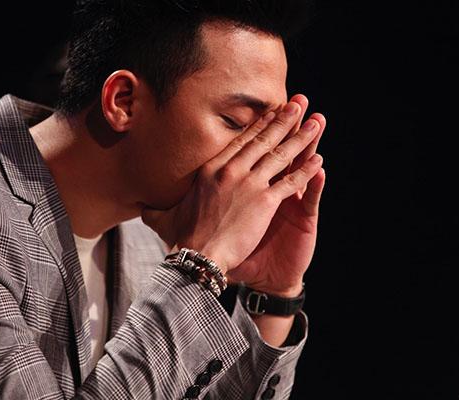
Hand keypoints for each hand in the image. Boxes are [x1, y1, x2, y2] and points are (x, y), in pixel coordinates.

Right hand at [141, 98, 321, 274]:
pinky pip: (291, 182)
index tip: (270, 111)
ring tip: (316, 123)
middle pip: (263, 140)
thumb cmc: (181, 239)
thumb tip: (139, 207)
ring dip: (300, 137)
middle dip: (283, 120)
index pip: (239, 141)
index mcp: (211, 170)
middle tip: (298, 103)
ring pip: (280, 155)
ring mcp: (249, 184)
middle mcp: (231, 170)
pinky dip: (306, 171)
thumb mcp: (163, 217)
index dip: (258, 124)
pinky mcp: (264, 202)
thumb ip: (154, 208)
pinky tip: (319, 160)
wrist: (197, 256)